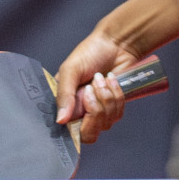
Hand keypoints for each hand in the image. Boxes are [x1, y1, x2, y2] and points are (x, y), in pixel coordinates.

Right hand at [54, 29, 142, 144]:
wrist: (116, 44)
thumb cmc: (90, 52)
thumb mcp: (71, 69)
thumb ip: (63, 94)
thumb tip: (60, 120)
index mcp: (65, 104)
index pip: (66, 132)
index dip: (73, 127)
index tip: (79, 108)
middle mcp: (81, 112)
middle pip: (88, 135)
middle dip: (94, 112)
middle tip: (91, 90)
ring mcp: (99, 112)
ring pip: (105, 123)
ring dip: (105, 97)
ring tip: (101, 78)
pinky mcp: (115, 109)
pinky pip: (117, 114)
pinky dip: (116, 95)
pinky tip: (111, 80)